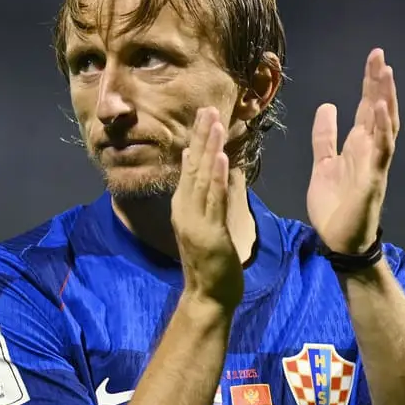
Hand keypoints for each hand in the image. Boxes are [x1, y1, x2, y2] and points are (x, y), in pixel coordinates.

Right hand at [171, 107, 243, 309]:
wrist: (207, 295)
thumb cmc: (209, 262)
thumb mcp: (206, 223)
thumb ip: (206, 196)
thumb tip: (206, 167)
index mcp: (184, 206)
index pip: (190, 168)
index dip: (197, 141)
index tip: (203, 115)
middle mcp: (185, 210)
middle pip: (193, 167)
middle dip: (201, 137)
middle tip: (207, 109)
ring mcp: (195, 221)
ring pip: (202, 179)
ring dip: (209, 150)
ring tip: (215, 124)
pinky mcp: (209, 233)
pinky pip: (213, 201)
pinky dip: (216, 178)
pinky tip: (221, 158)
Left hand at [307, 48, 399, 253]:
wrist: (339, 241)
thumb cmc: (335, 205)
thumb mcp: (323, 163)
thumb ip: (325, 137)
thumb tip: (328, 106)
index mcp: (359, 146)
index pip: (368, 108)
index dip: (370, 84)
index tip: (373, 58)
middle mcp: (371, 151)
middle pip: (379, 111)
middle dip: (380, 84)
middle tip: (379, 55)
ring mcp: (375, 165)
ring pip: (386, 126)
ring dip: (386, 100)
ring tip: (385, 74)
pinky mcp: (373, 181)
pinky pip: (381, 152)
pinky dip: (382, 130)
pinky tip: (380, 110)